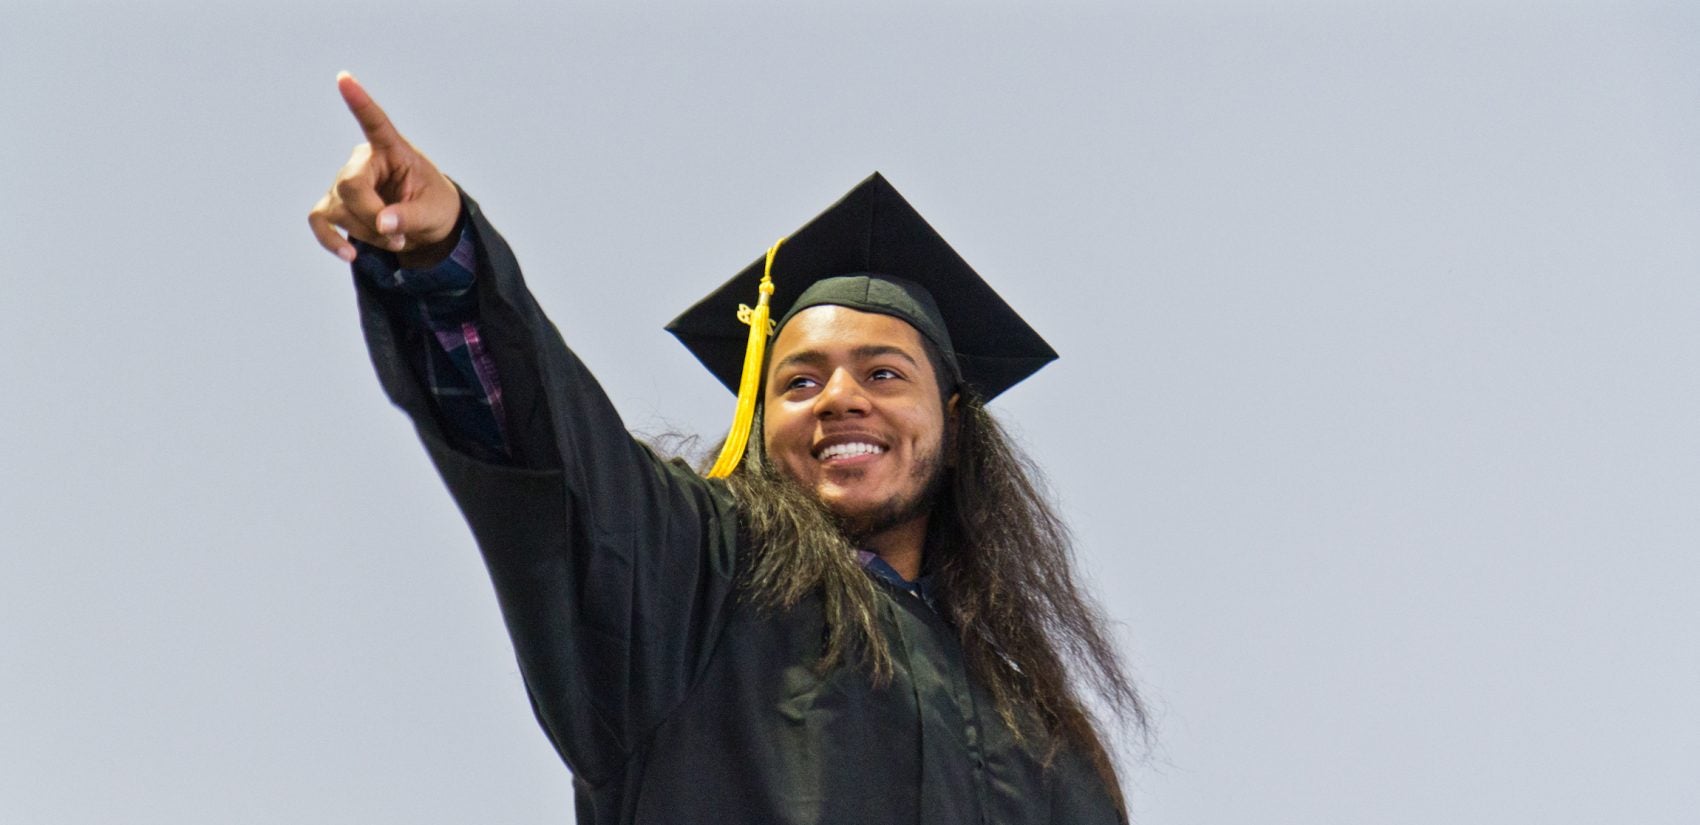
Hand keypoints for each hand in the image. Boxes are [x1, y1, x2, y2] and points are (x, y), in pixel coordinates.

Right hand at [308, 72, 461, 266]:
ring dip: (368, 235)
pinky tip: (349, 256)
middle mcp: (363, 161)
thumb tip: (382, 224)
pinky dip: (330, 240)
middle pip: (351, 187)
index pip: (375, 122)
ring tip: (395, 242)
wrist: (427, 227)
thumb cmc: (434, 206)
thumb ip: (410, 216)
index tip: (344, 78)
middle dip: (373, 218)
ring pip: (340, 210)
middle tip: (400, 237)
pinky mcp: (335, 206)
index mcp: (392, 150)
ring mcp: (344, 184)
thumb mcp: (433, 212)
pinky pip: (320, 220)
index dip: (359, 102)